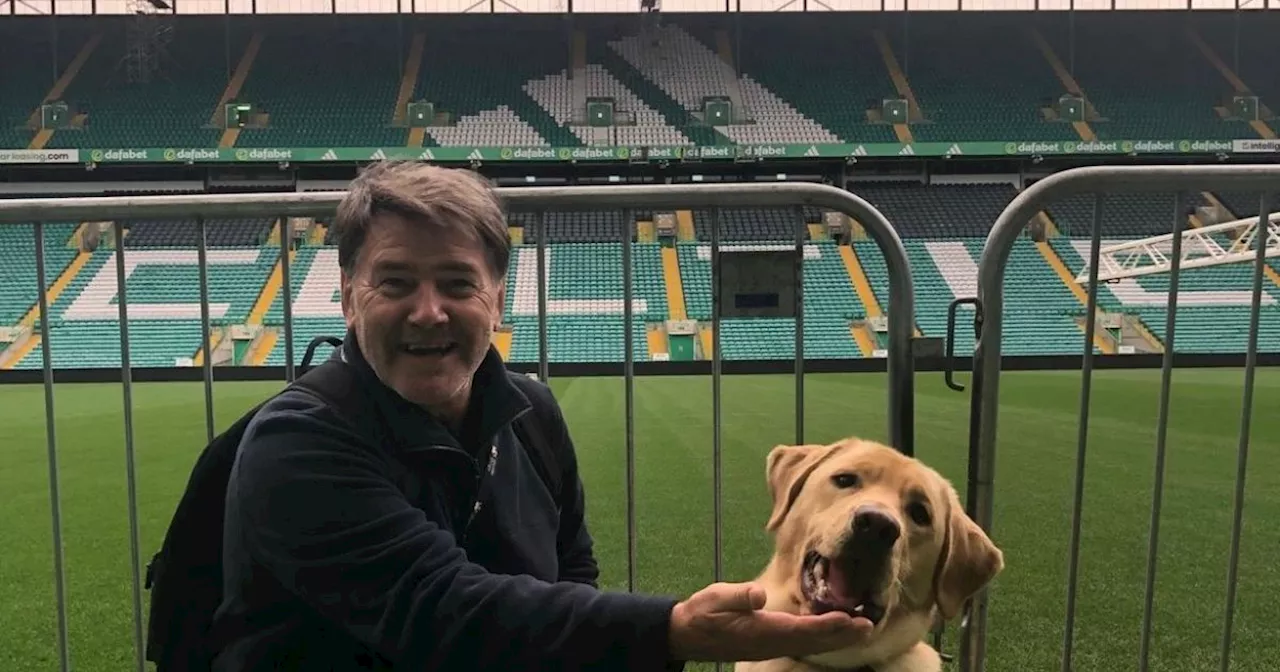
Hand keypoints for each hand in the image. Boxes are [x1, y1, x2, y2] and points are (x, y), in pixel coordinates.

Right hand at [667, 581, 871, 662]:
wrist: (687, 635)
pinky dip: (822, 638)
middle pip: (814, 641)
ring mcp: (771, 647)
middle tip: (869, 626)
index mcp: (761, 630)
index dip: (828, 625)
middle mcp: (771, 642)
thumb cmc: (702, 614)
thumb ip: (737, 596)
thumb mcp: (715, 599)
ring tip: (860, 629)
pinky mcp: (770, 645)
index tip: (850, 619)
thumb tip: (758, 594)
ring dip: (836, 638)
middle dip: (842, 635)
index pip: (802, 629)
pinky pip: (803, 644)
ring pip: (811, 645)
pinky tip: (832, 630)